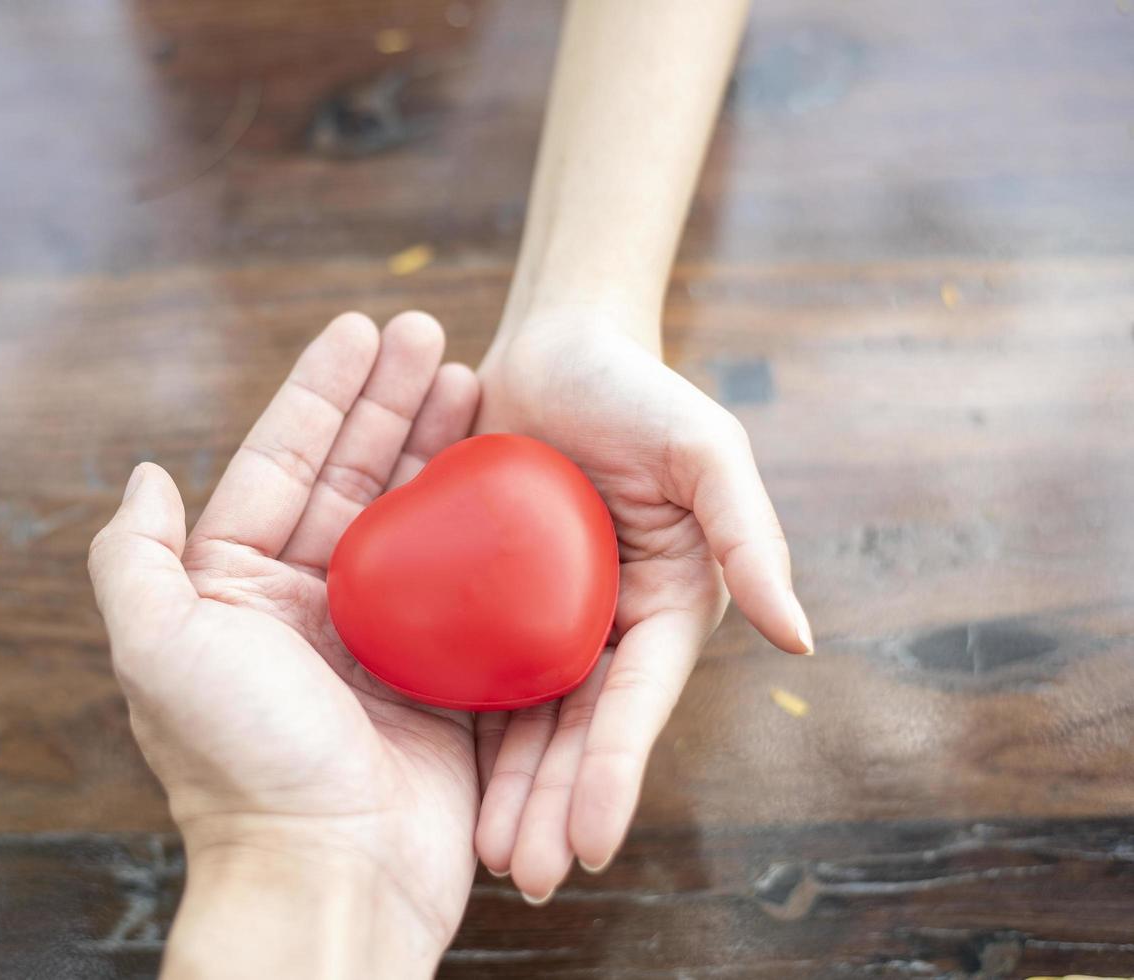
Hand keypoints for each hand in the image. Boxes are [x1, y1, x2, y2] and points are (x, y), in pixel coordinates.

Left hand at [89, 312, 481, 977]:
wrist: (331, 876)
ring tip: (478, 381)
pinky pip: (465, 582)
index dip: (320, 391)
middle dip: (391, 402)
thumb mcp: (159, 649)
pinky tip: (511, 475)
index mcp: (236, 588)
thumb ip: (134, 557)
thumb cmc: (242, 764)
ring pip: (414, 518)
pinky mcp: (440, 675)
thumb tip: (144, 474)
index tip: (360, 326)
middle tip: (436, 334)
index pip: (282, 462)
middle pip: (355, 477)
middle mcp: (305, 604)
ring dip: (441, 449)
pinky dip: (485, 526)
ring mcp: (378, 638)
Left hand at [472, 312, 811, 900]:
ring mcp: (550, 618)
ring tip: (488, 860)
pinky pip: (476, 669)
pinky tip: (440, 778)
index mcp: (668, 605)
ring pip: (528, 718)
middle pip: (581, 729)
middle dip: (557, 804)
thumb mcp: (706, 450)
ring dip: (513, 791)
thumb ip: (750, 534)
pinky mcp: (494, 600)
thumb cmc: (639, 392)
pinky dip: (466, 726)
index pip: (637, 700)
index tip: (590, 841)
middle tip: (527, 876)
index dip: (615, 771)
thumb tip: (801, 639)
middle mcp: (611, 625)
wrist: (556, 350)